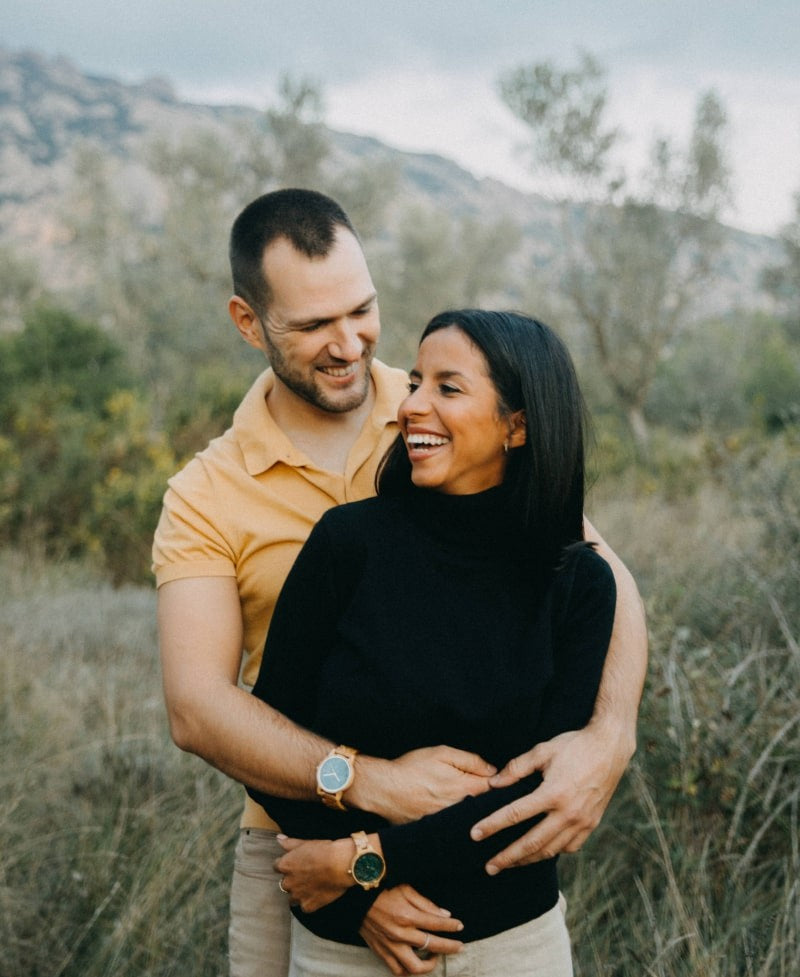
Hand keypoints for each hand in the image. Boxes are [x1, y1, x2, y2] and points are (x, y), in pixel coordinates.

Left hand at [274, 835, 352, 912]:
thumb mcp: (305, 843)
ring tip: (312, 886)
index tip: (295, 864)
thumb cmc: (324, 852)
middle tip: (306, 875)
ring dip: (299, 893)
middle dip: (293, 880)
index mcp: (285, 866)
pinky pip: (304, 906)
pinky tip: (318, 894)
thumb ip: (289, 843)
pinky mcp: (308, 906)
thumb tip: (279, 839)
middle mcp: (287, 883)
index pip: (277, 867)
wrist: (340, 865)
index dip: (288, 865)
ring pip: (292, 898)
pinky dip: (310, 901)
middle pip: (285, 883)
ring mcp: (297, 896)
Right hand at [352, 746, 495, 823]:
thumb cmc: (411, 768)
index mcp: (465, 789)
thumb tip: (493, 771)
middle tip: (492, 795)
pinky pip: (457, 829)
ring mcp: (449, 825)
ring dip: (477, 814)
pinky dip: (461, 824)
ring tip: (474, 806)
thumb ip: (471, 760)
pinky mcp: (438, 833)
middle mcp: (460, 811)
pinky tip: (459, 818)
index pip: (496, 790)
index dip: (502, 785)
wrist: (383, 789)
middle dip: (492, 802)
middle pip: (486, 808)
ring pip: (473, 820)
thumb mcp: (441, 753)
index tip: (506, 783)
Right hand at [360, 884, 463, 975]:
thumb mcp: (406, 889)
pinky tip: (415, 963)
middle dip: (449, 947)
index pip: (436, 924)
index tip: (460, 926)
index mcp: (407, 916)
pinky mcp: (381, 952)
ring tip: (435, 957)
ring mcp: (390, 946)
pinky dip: (408, 971)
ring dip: (429, 965)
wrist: (356, 897)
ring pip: (415, 967)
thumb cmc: (383, 890)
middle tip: (459, 946)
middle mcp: (400, 934)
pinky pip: (397, 970)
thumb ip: (426, 904)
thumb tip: (445, 915)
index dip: (451, 926)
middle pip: (432, 946)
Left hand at [471, 722, 631, 872]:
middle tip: (489, 867)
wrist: (610, 747)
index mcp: (553, 793)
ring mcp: (582, 822)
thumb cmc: (574, 745)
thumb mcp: (542, 750)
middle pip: (531, 843)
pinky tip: (540, 852)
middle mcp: (568, 813)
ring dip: (528, 859)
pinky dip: (552, 852)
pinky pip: (569, 847)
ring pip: (550, 850)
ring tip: (510, 864)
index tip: (475, 834)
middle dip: (508, 857)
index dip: (492, 825)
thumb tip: (493, 784)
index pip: (515, 815)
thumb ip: (516, 768)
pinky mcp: (591, 824)